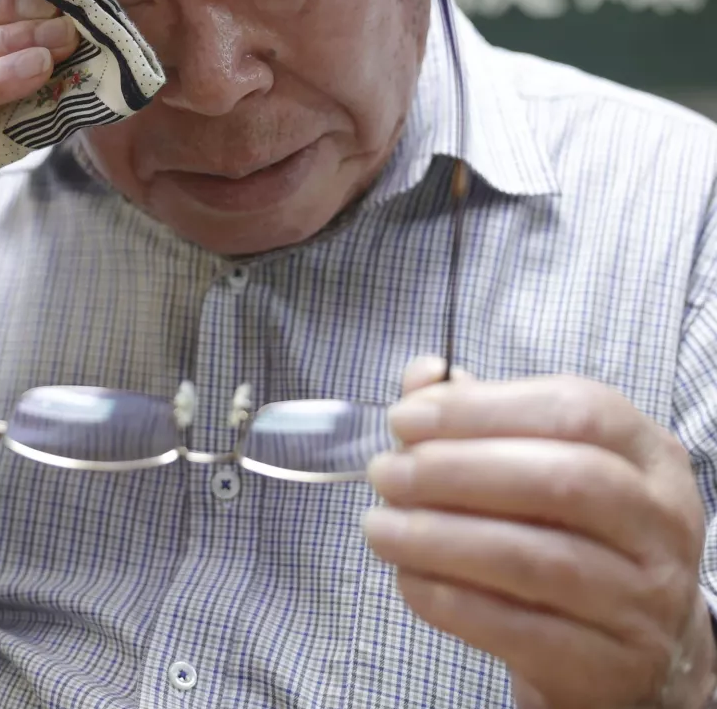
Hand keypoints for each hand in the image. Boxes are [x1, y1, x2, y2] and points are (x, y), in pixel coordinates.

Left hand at [363, 358, 715, 708]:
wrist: (635, 645)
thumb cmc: (573, 531)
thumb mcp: (542, 459)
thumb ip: (480, 412)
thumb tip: (421, 375)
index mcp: (646, 451)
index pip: (572, 411)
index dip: (480, 409)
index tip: (405, 419)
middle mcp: (660, 521)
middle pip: (559, 481)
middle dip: (455, 471)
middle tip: (386, 473)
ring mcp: (644, 597)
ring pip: (537, 560)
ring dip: (440, 539)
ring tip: (380, 528)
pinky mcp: (611, 665)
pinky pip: (521, 629)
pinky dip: (452, 600)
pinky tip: (409, 579)